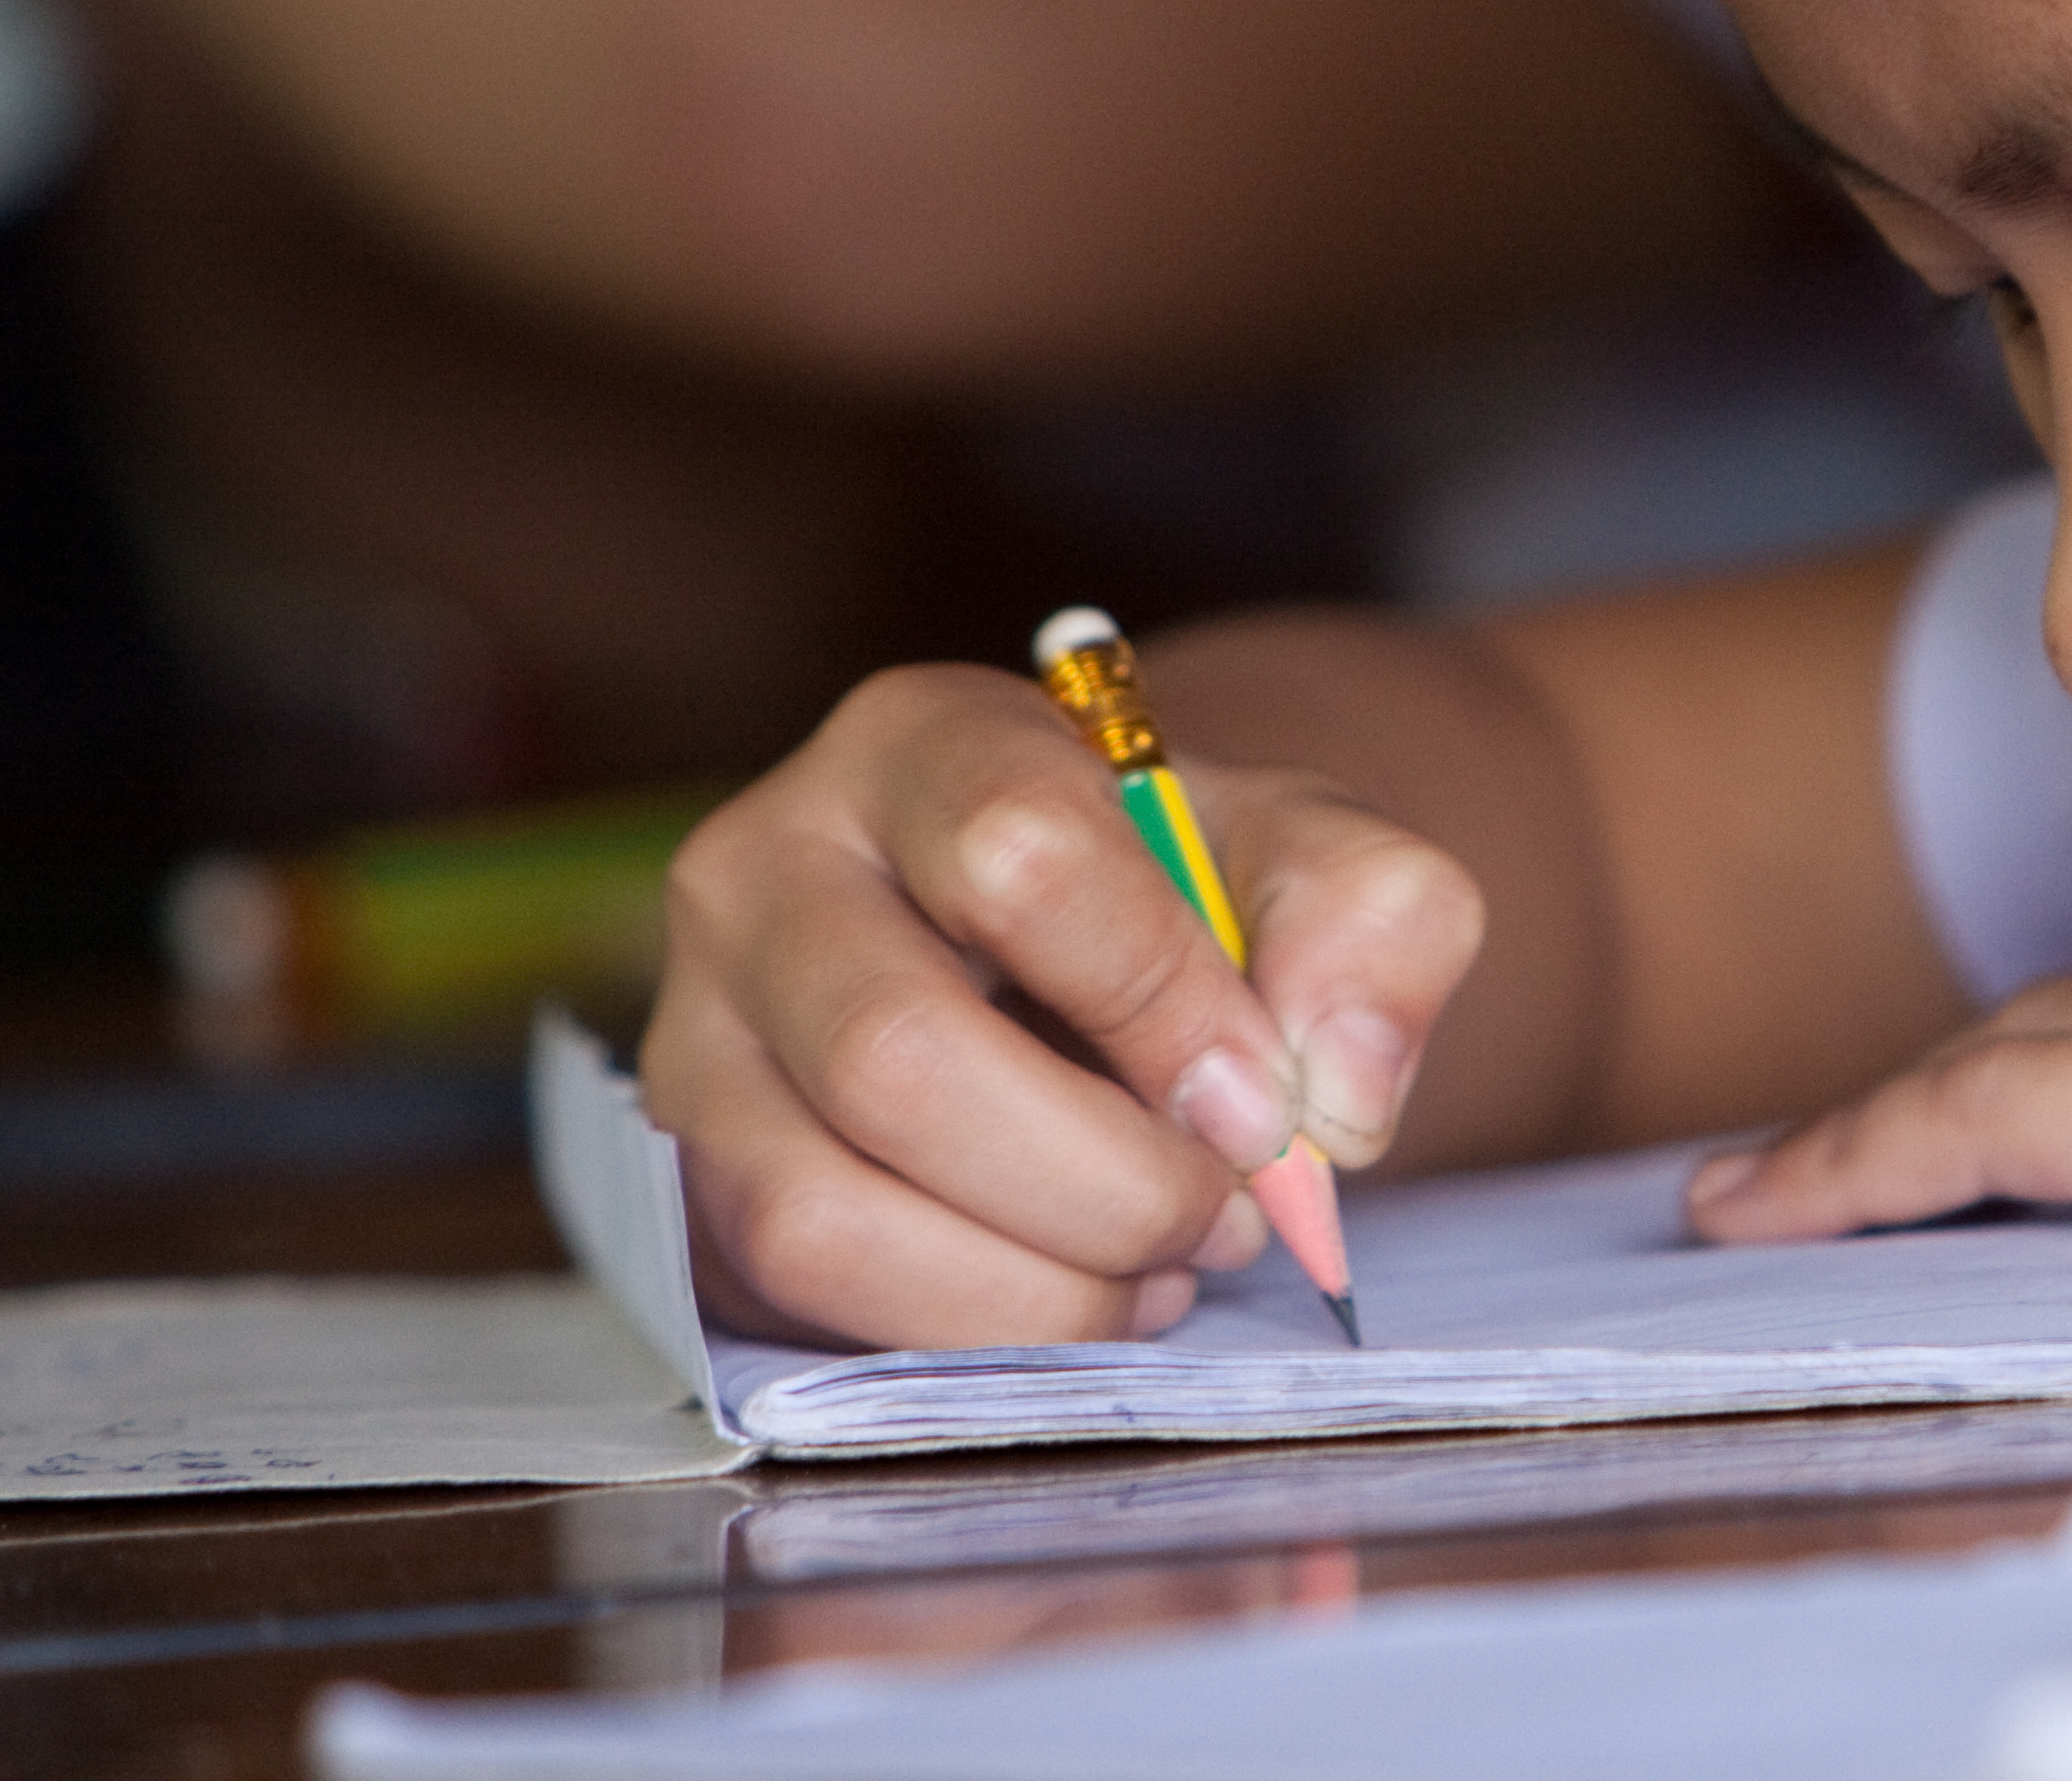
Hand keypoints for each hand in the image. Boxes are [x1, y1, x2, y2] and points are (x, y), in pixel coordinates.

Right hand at [642, 652, 1491, 1349]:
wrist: (1095, 957)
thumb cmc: (1194, 899)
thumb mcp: (1324, 865)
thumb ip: (1382, 927)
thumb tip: (1332, 1090)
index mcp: (927, 742)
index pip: (1017, 851)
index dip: (1158, 998)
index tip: (1263, 1100)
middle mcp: (767, 868)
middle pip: (894, 1057)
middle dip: (1101, 1180)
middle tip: (1228, 1212)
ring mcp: (699, 1029)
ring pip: (819, 1206)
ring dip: (1031, 1284)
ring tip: (1161, 1266)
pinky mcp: (690, 1175)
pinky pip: (791, 1293)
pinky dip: (963, 1328)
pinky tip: (1079, 1297)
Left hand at [1681, 930, 2071, 1277]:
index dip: (2059, 1051)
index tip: (1992, 1099)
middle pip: (2050, 1025)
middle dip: (1941, 1082)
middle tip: (1830, 1156)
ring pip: (1983, 1071)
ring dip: (1858, 1136)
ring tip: (1743, 1199)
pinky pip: (1964, 1126)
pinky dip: (1852, 1162)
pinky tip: (1762, 1210)